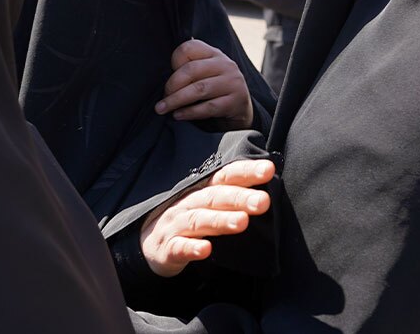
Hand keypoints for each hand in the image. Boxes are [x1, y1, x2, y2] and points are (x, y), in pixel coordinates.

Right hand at [139, 159, 273, 276]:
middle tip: (263, 201)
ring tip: (242, 222)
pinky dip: (192, 248)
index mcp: (202, 191)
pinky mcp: (168, 248)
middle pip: (215, 197)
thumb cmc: (187, 221)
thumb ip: (232, 196)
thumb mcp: (207, 204)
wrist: (150, 245)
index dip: (245, 172)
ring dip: (220, 220)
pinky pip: (179, 248)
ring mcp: (176, 225)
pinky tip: (206, 250)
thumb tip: (268, 189)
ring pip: (199, 220)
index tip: (269, 170)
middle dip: (239, 197)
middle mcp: (189, 203)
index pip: (225, 177)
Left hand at [155, 39, 253, 128]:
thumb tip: (160, 72)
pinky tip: (178, 115)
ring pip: (199, 89)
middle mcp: (225, 64)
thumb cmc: (214, 88)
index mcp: (213, 53)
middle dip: (172, 85)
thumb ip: (187, 67)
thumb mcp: (204, 72)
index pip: (189, 48)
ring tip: (163, 108)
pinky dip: (190, 112)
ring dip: (176, 100)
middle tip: (162, 98)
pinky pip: (208, 107)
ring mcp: (232, 82)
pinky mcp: (236, 101)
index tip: (166, 75)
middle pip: (191, 70)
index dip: (174, 60)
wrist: (240, 107)